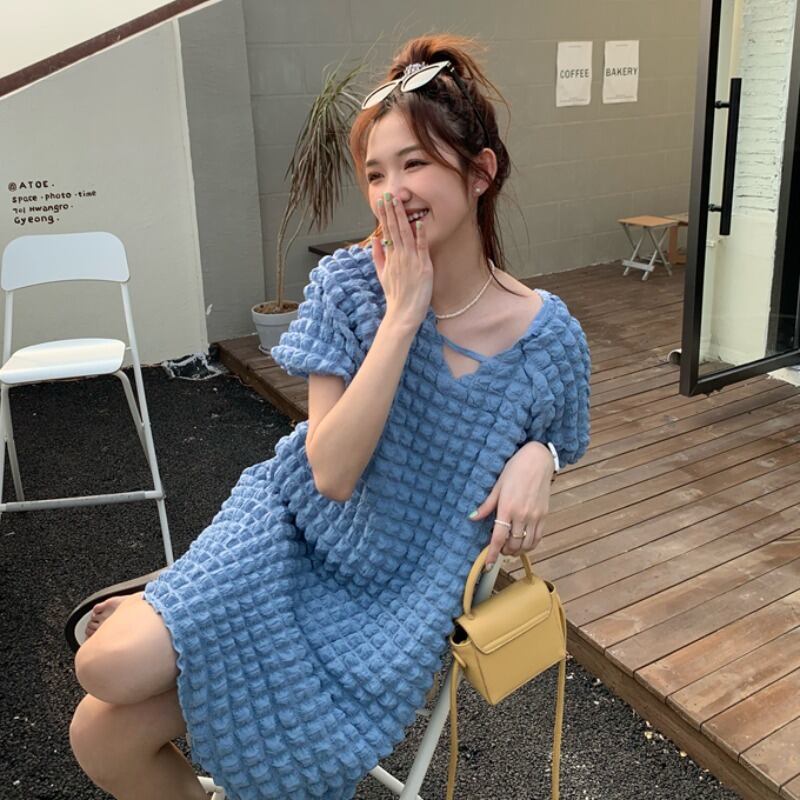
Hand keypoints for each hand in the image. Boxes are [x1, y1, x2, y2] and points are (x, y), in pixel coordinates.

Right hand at [372, 191, 433, 329]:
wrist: (403, 313)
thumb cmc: (395, 295)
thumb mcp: (382, 275)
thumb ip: (378, 256)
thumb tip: (375, 239)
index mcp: (389, 257)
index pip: (386, 231)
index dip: (384, 216)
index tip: (381, 202)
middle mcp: (399, 256)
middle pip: (394, 229)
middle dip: (391, 211)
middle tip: (388, 195)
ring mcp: (411, 261)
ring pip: (405, 234)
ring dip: (402, 217)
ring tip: (398, 201)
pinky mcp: (423, 267)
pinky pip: (421, 247)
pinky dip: (420, 234)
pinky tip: (418, 222)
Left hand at [468, 442, 554, 570]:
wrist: (537, 460)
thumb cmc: (514, 470)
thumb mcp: (497, 486)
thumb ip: (486, 505)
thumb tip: (472, 517)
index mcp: (507, 508)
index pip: (498, 538)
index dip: (492, 554)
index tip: (487, 565)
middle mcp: (522, 515)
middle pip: (513, 545)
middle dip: (504, 552)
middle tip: (498, 549)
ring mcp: (535, 516)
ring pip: (527, 545)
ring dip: (517, 550)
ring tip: (510, 547)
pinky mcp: (544, 515)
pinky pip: (538, 538)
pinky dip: (530, 545)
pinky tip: (523, 542)